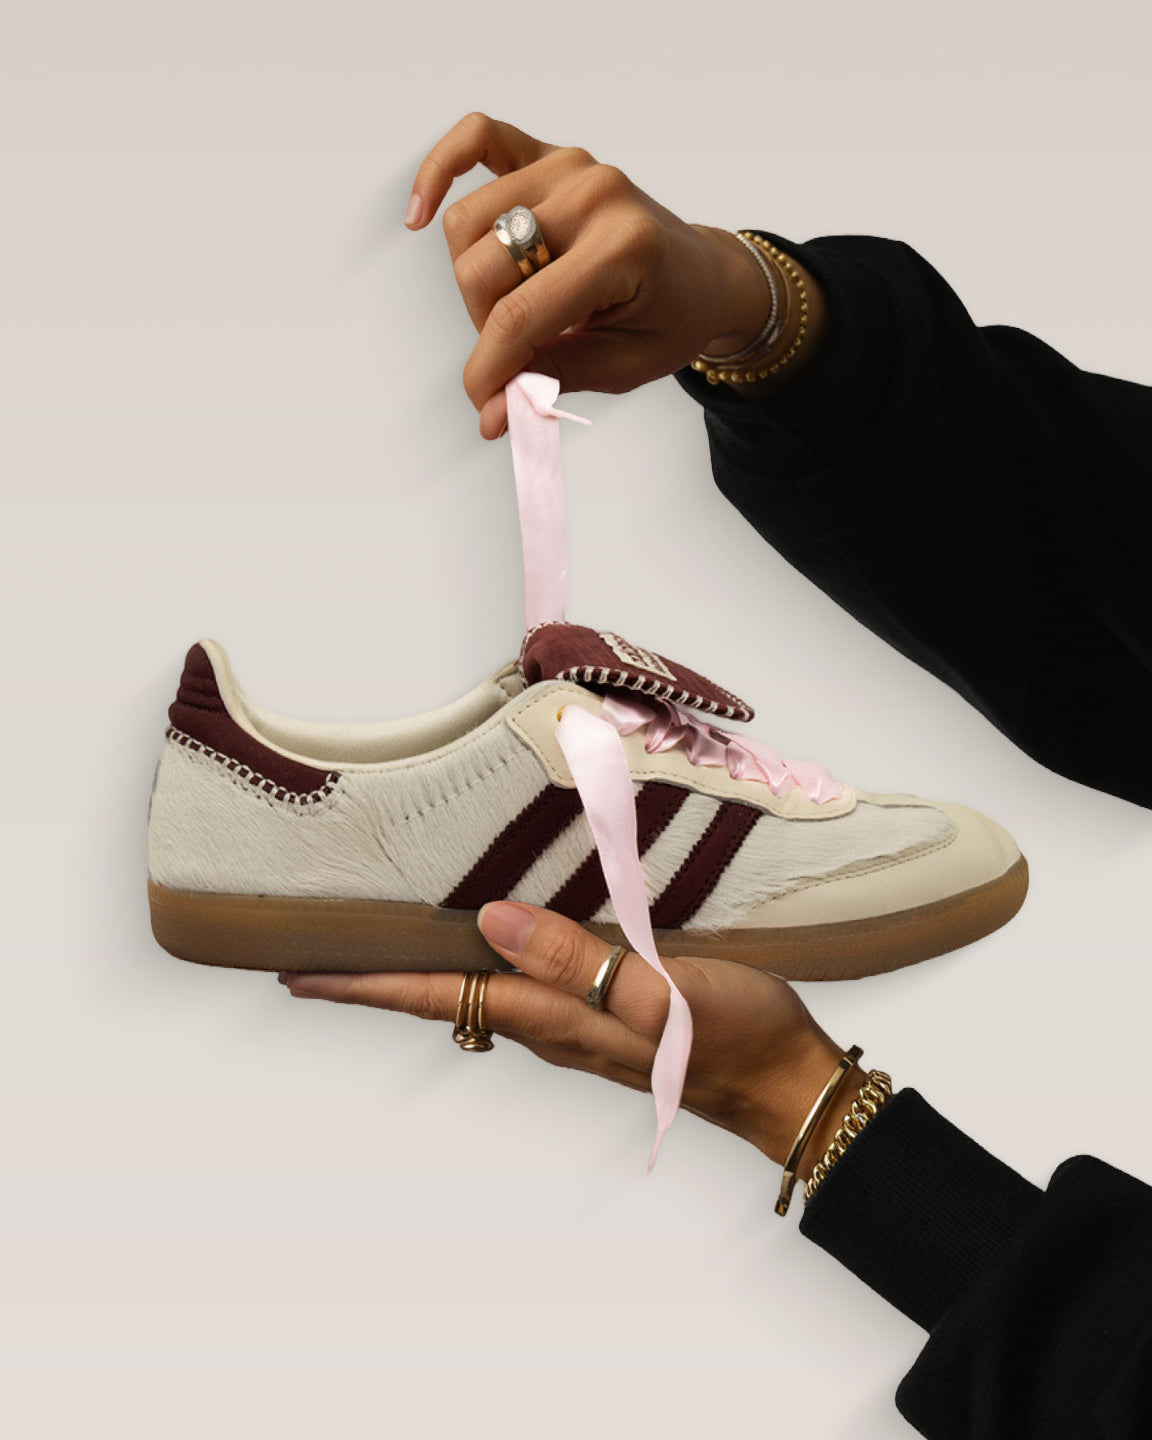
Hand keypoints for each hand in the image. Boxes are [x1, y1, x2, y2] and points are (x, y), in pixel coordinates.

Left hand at [279, 901, 864, 1173]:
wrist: (786, 1080)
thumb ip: (579, 962)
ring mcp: (575, 1017)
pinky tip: (490, 927)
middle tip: (317, 944)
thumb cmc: (734, 1037)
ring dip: (425, 963)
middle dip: (378, 974)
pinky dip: (488, 954)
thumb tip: (493, 925)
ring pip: (481, 984)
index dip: (366, 984)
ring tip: (381, 931)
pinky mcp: (604, 1003)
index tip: (298, 972)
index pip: (439, 994)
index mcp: (553, 1018)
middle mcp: (549, 1022)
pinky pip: (527, 976)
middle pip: (445, 993)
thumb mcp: (662, 994)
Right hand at [405, 112, 778, 438]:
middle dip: (487, 327)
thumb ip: (551, 385)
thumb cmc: (668, 322)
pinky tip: (419, 214)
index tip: (483, 404)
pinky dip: (440, 170)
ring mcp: (570, 167)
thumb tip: (491, 418)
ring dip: (474, 280)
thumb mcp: (622, 368)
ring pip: (466, 225)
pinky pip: (477, 138)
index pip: (522, 315)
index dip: (490, 368)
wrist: (702, 277)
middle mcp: (594, 195)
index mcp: (623, 249)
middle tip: (523, 349)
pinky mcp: (550, 155)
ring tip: (514, 303)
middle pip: (481, 269)